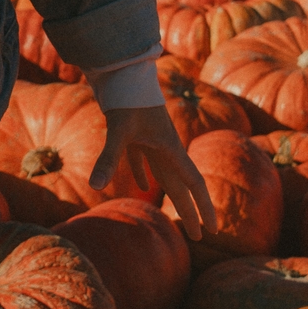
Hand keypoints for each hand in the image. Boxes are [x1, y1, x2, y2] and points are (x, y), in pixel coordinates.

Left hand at [91, 103, 213, 242]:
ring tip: (179, 216)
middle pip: (183, 186)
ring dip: (173, 196)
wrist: (122, 71)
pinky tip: (142, 185)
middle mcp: (165, 147)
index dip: (204, 208)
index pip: (193, 184)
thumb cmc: (126, 98)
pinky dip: (144, 174)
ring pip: (166, 175)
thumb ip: (108, 159)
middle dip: (191, 212)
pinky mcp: (135, 134)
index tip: (212, 230)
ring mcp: (152, 140)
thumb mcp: (118, 130)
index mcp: (170, 149)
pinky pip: (143, 160)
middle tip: (199, 238)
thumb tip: (95, 186)